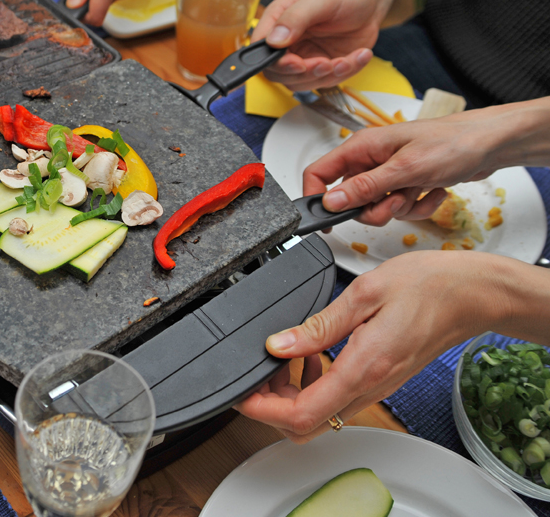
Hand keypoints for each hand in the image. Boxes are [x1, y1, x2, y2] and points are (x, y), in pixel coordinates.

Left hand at [235, 252, 504, 442]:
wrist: (470, 295)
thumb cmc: (427, 286)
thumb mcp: (364, 293)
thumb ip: (318, 325)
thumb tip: (277, 344)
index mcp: (362, 368)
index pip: (300, 414)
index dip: (261, 410)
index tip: (241, 393)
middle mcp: (369, 387)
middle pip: (305, 425)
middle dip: (271, 404)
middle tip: (261, 368)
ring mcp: (376, 388)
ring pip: (319, 415)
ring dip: (290, 393)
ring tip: (284, 355)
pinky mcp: (379, 381)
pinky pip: (336, 399)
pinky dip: (313, 383)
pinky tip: (312, 352)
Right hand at [251, 0, 380, 89]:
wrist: (370, 1)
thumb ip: (295, 17)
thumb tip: (274, 40)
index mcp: (278, 21)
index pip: (263, 49)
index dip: (277, 63)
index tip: (299, 63)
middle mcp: (287, 42)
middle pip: (278, 73)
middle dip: (304, 74)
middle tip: (326, 64)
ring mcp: (305, 56)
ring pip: (301, 82)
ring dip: (325, 77)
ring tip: (346, 60)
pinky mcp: (323, 66)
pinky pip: (327, 81)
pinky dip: (345, 73)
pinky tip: (359, 56)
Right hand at [301, 106, 525, 225]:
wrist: (491, 144)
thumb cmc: (452, 143)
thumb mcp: (404, 169)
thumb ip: (364, 187)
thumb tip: (331, 201)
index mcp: (361, 148)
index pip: (319, 174)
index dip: (317, 198)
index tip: (327, 221)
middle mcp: (370, 160)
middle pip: (350, 199)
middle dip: (374, 208)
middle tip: (396, 200)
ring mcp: (388, 173)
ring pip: (375, 208)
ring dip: (400, 208)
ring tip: (419, 191)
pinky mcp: (406, 184)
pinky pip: (399, 209)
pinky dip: (418, 207)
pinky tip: (433, 192)